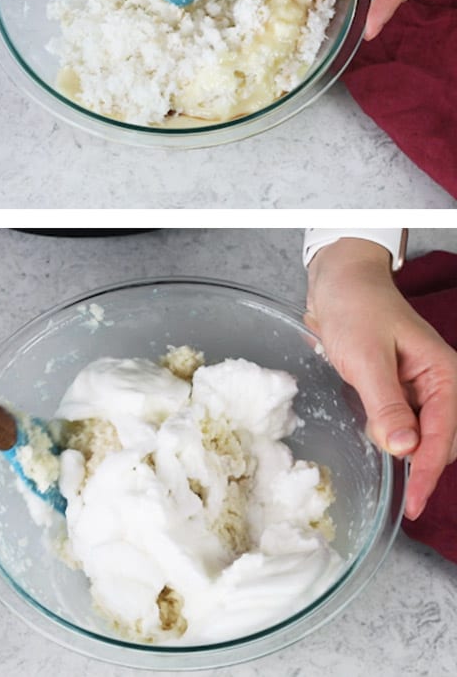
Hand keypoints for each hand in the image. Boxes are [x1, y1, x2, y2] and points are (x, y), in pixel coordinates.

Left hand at [306, 238, 456, 519]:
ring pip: (422, 436)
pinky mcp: (399, 388)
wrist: (340, 280)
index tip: (415, 504)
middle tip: (400, 493)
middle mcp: (440, 383)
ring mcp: (420, 386)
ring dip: (405, 450)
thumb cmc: (355, 309)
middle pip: (441, 442)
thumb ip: (386, 404)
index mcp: (444, 375)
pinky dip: (392, 434)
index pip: (443, 436)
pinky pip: (403, 422)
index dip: (428, 472)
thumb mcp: (365, 358)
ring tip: (386, 454)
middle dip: (421, 465)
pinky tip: (376, 436)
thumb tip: (405, 449)